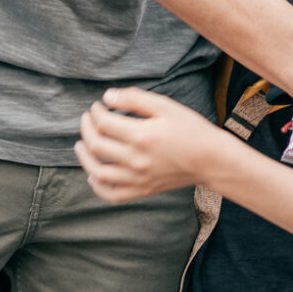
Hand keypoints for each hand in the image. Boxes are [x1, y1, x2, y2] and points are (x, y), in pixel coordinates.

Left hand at [75, 88, 239, 202]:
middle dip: (86, 129)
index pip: (104, 123)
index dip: (95, 112)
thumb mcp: (165, 106)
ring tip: (80, 145)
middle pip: (96, 146)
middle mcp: (137, 160)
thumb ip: (134, 99)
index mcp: (142, 136)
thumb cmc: (190, 129)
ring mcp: (138, 178)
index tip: (97, 106)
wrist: (211, 160)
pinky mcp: (142, 190)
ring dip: (84, 157)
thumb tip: (107, 97)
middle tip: (87, 119)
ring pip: (98, 172)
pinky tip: (93, 174)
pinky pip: (112, 194)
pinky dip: (98, 186)